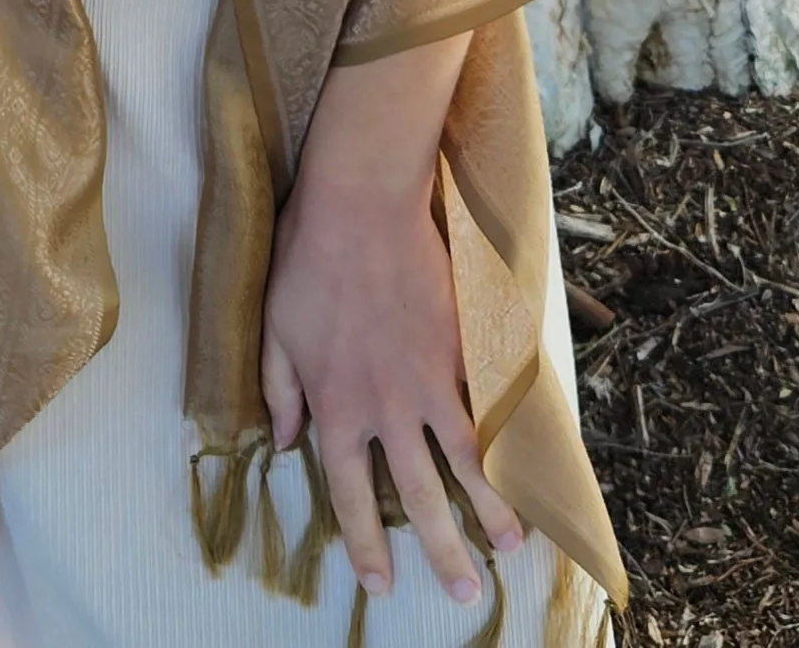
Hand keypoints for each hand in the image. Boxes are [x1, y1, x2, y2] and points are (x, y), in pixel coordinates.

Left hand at [260, 52, 522, 607]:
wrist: (361, 201)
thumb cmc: (306, 261)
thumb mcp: (272, 332)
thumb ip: (279, 392)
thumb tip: (282, 440)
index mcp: (335, 407)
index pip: (350, 495)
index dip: (364, 543)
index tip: (380, 582)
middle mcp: (386, 407)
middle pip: (419, 497)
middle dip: (443, 551)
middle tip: (463, 596)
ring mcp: (430, 377)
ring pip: (467, 458)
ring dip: (491, 507)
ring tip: (511, 546)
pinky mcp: (462, 343)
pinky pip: (487, 399)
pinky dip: (506, 434)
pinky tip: (526, 460)